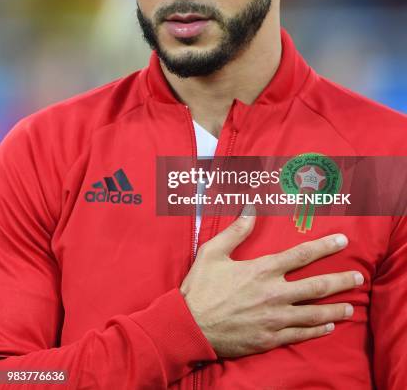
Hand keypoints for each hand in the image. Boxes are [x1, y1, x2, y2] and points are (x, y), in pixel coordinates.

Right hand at [180, 209, 362, 356]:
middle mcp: (273, 293)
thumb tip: (250, 208)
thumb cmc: (200, 288)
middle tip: (358, 277)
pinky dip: (317, 330)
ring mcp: (274, 318)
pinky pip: (300, 334)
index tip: (342, 240)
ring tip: (351, 307)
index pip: (301, 255)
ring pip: (313, 312)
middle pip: (316, 285)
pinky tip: (328, 327)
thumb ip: (236, 231)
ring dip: (335, 309)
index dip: (325, 246)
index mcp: (262, 270)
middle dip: (341, 280)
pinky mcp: (270, 338)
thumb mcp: (213, 252)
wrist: (189, 326)